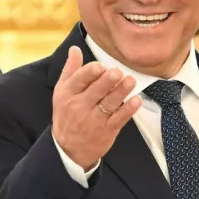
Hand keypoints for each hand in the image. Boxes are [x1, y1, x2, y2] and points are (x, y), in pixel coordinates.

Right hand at [52, 46, 140, 170]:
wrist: (68, 149)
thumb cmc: (67, 114)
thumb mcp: (62, 92)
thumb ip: (70, 70)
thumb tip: (75, 49)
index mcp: (68, 94)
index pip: (79, 81)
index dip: (90, 73)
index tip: (100, 66)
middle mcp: (80, 106)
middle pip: (96, 91)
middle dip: (108, 81)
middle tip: (118, 72)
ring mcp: (94, 119)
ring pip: (109, 103)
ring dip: (121, 91)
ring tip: (130, 81)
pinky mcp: (107, 130)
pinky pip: (119, 118)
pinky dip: (128, 109)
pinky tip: (136, 100)